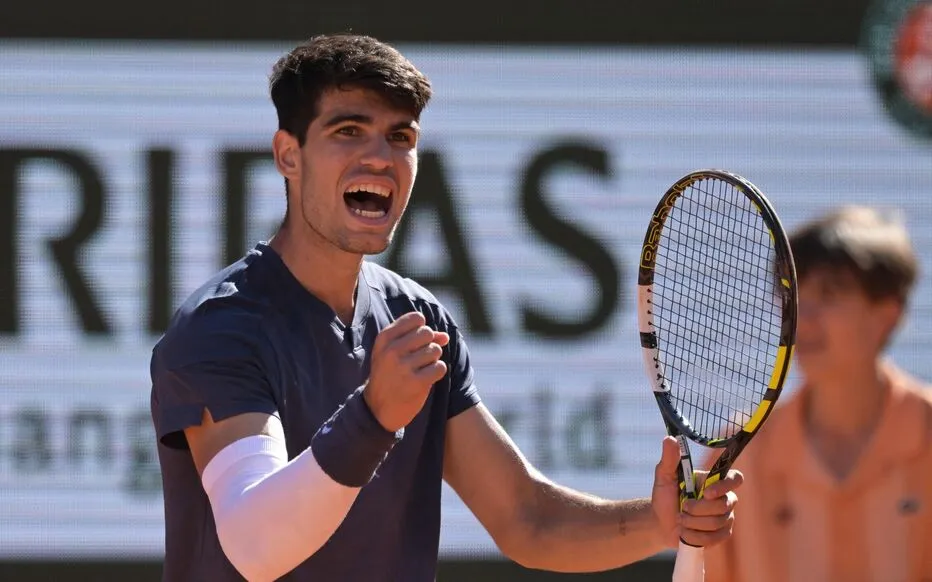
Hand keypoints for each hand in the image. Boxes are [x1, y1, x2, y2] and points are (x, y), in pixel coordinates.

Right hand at [363, 311, 449, 431]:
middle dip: (428, 344)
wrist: (378, 408)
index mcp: (384, 339)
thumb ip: (419, 339)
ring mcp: (404, 367)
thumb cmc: (390, 374)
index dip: (422, 329)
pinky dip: (437, 372)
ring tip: (420, 369)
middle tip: (418, 358)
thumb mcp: (395, 352)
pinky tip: (425, 378)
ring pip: (435, 350)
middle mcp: (392, 351)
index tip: (415, 342)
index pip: (416, 318)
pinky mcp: (417, 383)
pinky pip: (440, 367)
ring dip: (432, 359)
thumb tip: (445, 336)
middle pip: (427, 333)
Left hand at [650, 437, 742, 547]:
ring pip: (718, 523)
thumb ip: (669, 459)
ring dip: (694, 523)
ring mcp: (725, 517)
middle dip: (698, 510)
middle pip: (724, 505)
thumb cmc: (665, 496)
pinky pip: (716, 538)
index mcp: (714, 481)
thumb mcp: (663, 476)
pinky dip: (696, 537)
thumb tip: (670, 438)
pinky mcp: (722, 534)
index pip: (736, 479)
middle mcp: (724, 498)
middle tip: (682, 508)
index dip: (725, 486)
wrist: (660, 522)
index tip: (706, 493)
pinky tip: (686, 533)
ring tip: (681, 520)